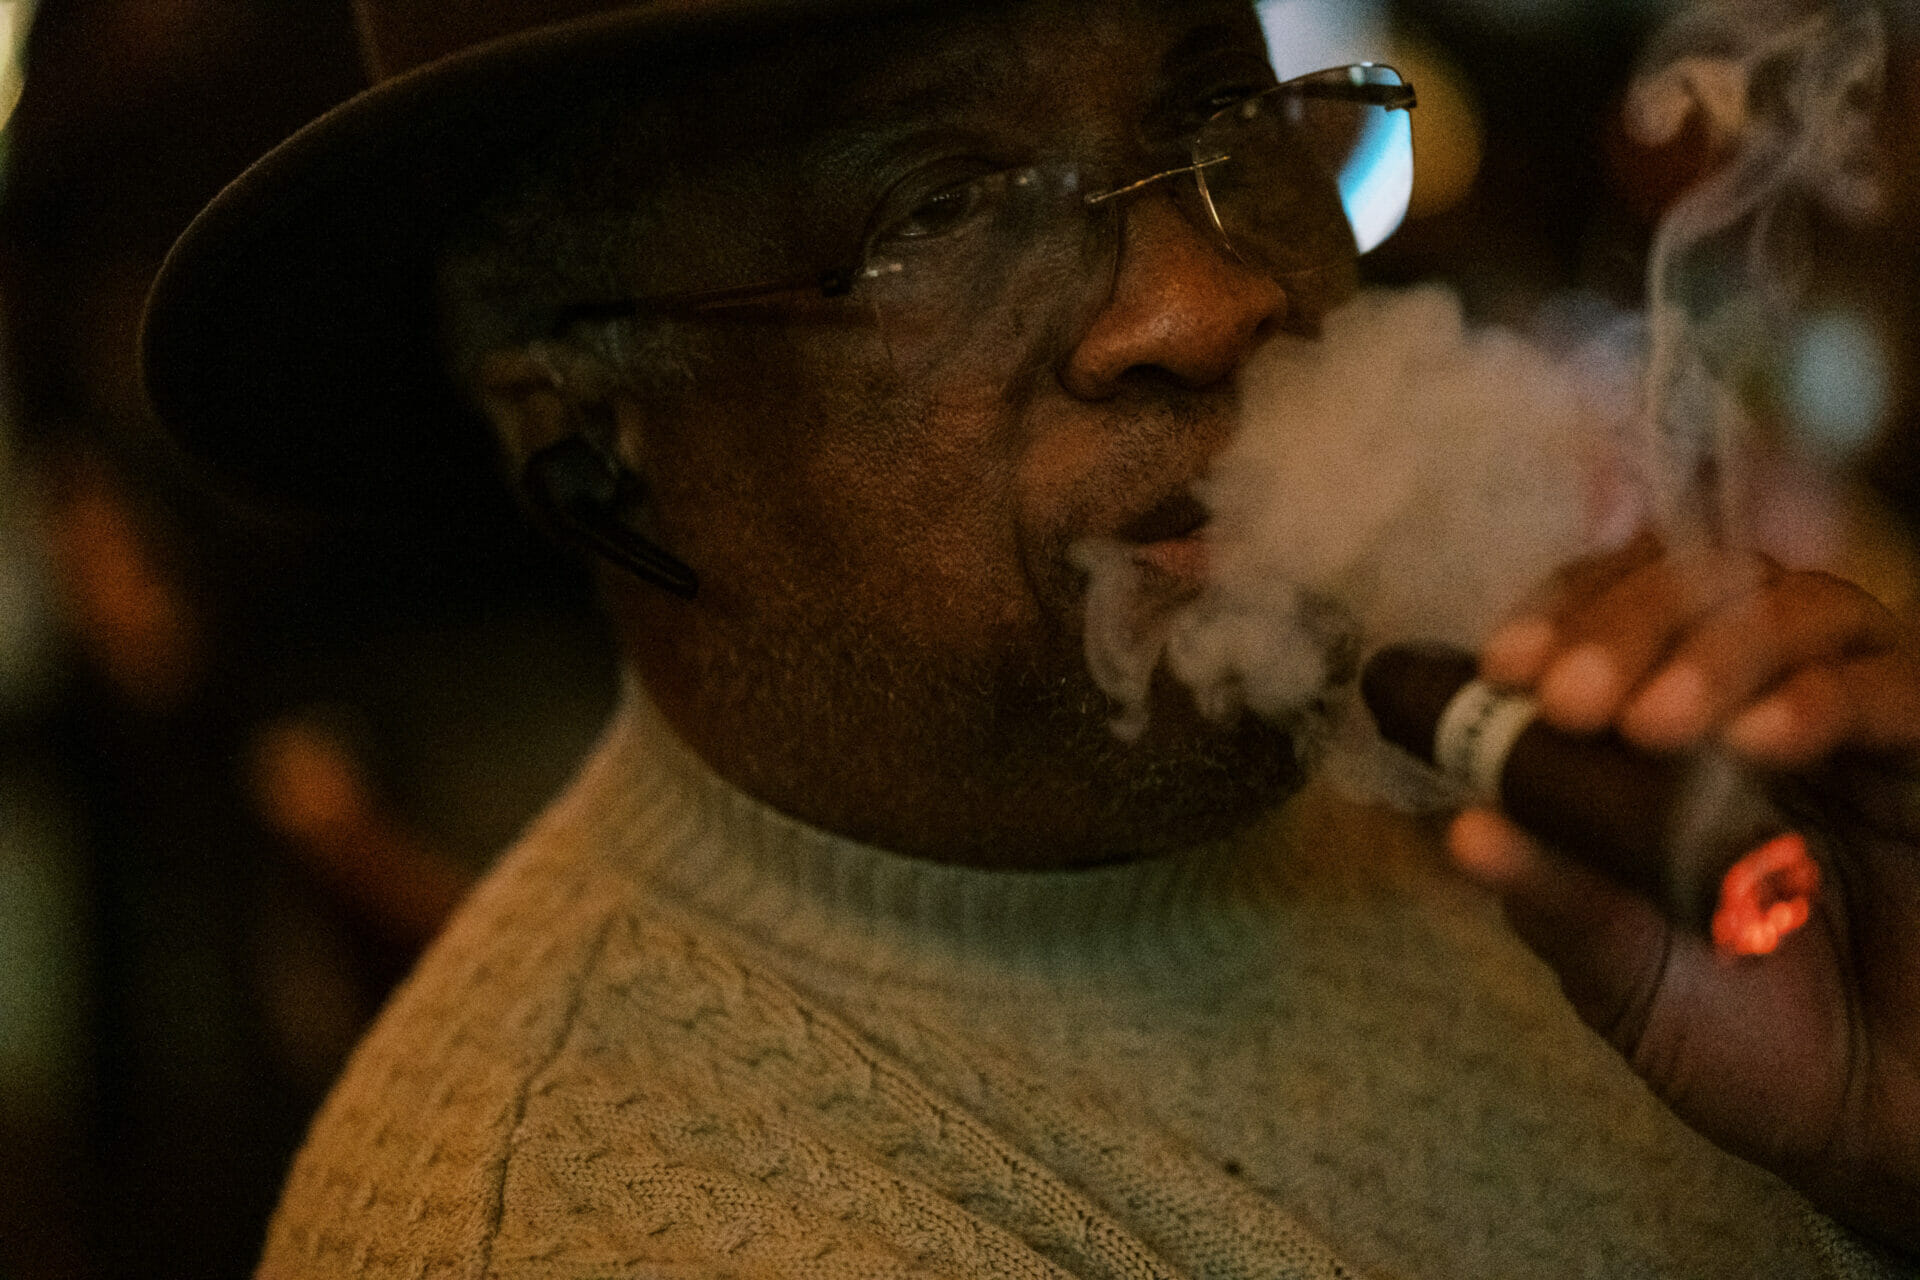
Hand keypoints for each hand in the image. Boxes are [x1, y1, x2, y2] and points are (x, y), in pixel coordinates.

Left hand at [1450, 531, 1919, 1252]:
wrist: (1879, 1126)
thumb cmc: (1747, 1044)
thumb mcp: (1624, 976)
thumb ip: (1558, 899)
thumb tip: (1460, 830)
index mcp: (1669, 731)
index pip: (1615, 608)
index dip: (1560, 616)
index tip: (1502, 666)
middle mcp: (1760, 703)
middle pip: (1701, 581)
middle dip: (1621, 622)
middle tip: (1568, 694)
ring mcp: (1857, 726)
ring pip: (1799, 606)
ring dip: (1711, 650)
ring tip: (1648, 728)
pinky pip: (1897, 687)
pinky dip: (1822, 701)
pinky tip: (1758, 744)